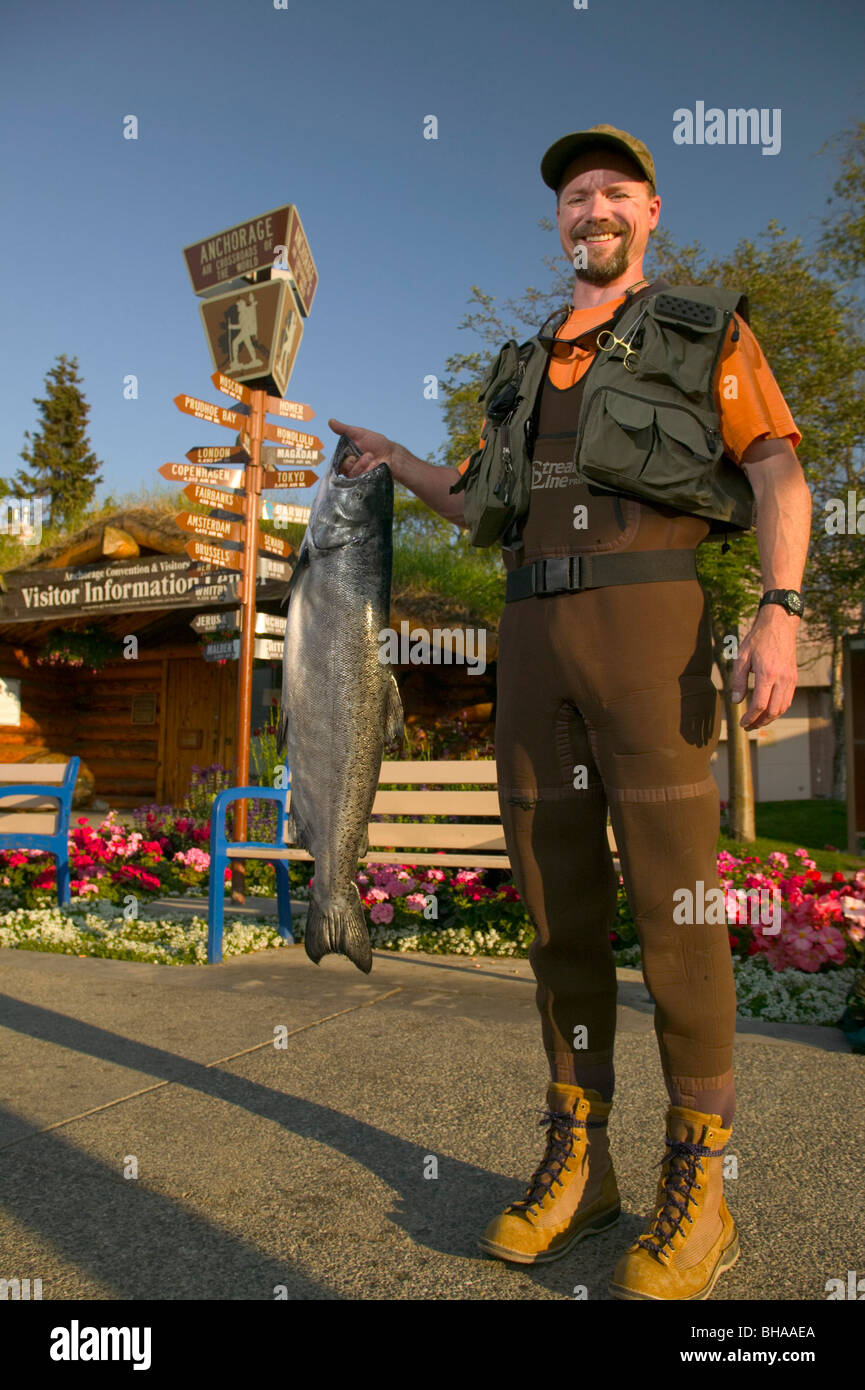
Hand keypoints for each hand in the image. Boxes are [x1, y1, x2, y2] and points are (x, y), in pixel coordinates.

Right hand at [329, 418, 394, 476]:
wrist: (391, 452)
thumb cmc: (374, 443)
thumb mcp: (359, 433)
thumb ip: (344, 429)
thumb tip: (331, 421)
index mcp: (346, 457)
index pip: (337, 463)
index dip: (343, 462)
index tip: (351, 457)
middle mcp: (350, 468)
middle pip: (345, 471)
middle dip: (354, 464)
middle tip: (367, 455)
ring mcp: (358, 475)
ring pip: (353, 476)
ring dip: (363, 466)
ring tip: (372, 457)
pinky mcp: (366, 481)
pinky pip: (363, 481)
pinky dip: (370, 471)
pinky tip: (376, 465)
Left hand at [730, 605, 798, 728]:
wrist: (779, 625)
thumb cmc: (758, 639)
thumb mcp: (742, 657)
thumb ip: (738, 680)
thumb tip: (736, 700)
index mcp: (767, 673)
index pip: (760, 704)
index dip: (750, 717)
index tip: (742, 723)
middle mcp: (782, 678)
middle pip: (773, 710)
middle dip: (759, 722)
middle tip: (748, 726)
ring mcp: (791, 679)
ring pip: (783, 707)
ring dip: (769, 718)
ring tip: (756, 722)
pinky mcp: (794, 678)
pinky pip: (788, 700)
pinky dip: (778, 709)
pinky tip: (767, 711)